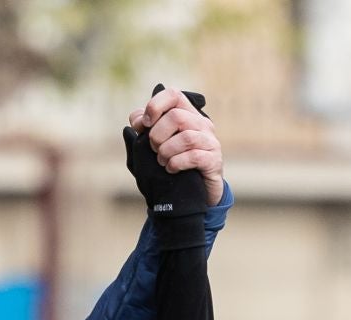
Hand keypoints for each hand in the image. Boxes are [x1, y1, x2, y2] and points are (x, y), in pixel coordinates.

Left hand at [125, 85, 221, 213]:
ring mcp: (210, 141)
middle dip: (157, 135)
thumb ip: (144, 130)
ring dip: (166, 151)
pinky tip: (170, 169)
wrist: (194, 194)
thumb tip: (136, 119)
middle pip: (176, 116)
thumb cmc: (172, 165)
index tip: (144, 124)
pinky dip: (176, 163)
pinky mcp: (214, 160)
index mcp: (187, 114)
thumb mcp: (154, 146)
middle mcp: (201, 124)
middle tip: (153, 149)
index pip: (173, 94)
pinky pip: (194, 156)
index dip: (155, 105)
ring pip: (185, 136)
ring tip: (161, 161)